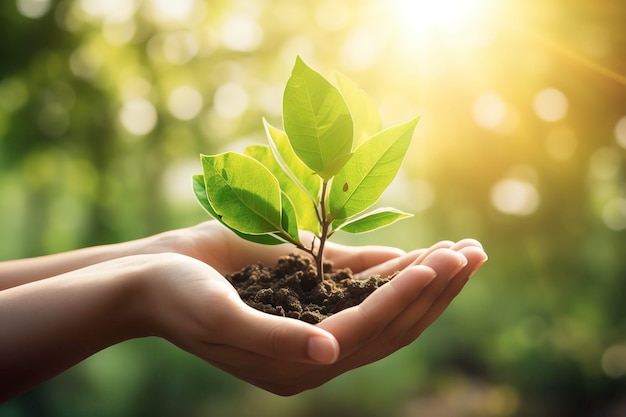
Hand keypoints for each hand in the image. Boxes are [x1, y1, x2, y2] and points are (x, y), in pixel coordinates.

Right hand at [143, 224, 486, 395]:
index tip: (443, 262)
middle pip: (392, 322)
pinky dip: (398, 268)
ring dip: (428, 278)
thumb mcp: (220, 318)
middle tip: (476, 254)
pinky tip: (428, 253)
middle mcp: (318, 345)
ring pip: (387, 302)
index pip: (369, 330)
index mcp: (299, 365)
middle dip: (436, 288)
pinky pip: (364, 282)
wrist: (154, 277)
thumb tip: (330, 355)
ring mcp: (319, 317)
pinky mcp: (312, 290)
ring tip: (468, 250)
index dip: (406, 295)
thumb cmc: (179, 299)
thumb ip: (274, 340)